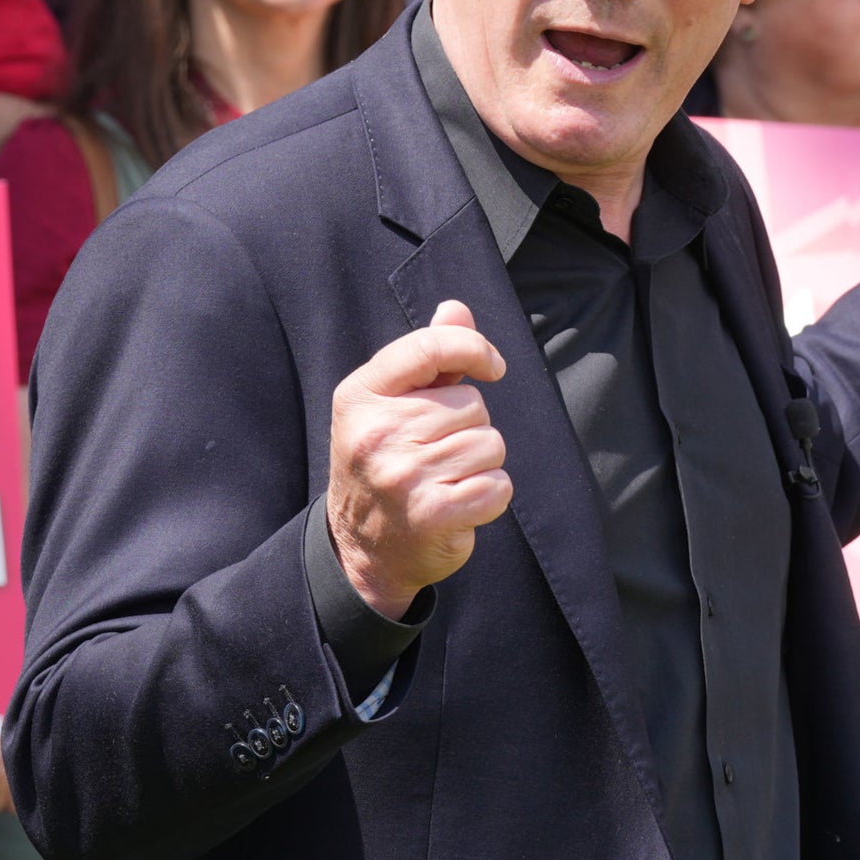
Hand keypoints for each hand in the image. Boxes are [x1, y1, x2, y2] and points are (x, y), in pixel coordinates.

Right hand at [327, 299, 511, 617]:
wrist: (362, 550)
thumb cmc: (386, 464)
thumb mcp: (391, 405)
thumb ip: (428, 355)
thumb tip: (455, 309)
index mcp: (361, 395)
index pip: (430, 346)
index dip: (474, 347)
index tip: (491, 367)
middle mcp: (376, 434)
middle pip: (473, 404)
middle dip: (469, 427)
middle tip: (435, 454)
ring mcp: (402, 475)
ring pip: (490, 444)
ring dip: (480, 464)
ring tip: (444, 479)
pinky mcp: (432, 513)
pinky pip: (498, 486)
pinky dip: (490, 497)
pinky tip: (459, 506)